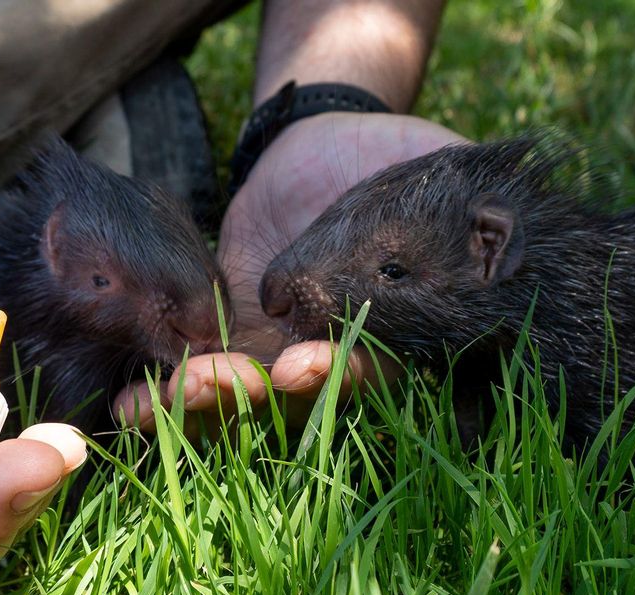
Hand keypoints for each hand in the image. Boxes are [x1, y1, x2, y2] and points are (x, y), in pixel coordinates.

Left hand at [115, 113, 464, 429]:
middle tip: (218, 383)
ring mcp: (280, 359)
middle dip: (254, 402)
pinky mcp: (227, 341)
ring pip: (242, 407)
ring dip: (202, 409)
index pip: (375, 379)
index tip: (306, 364)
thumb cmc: (399, 159)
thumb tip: (502, 244)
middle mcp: (339, 366)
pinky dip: (163, 400)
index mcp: (400, 340)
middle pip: (298, 409)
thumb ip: (465, 221)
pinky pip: (195, 381)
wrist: (322, 144)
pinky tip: (132, 408)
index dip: (341, 380)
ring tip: (165, 397)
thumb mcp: (437, 178)